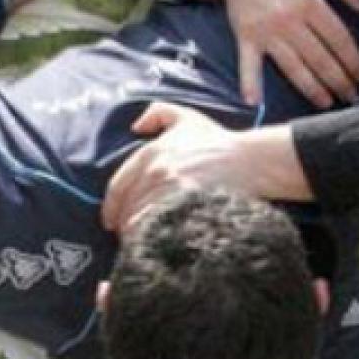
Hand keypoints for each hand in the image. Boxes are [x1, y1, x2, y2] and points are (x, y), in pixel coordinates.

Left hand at [102, 103, 310, 234]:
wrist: (248, 159)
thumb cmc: (216, 140)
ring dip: (136, 235)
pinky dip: (152, 239)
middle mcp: (156, 171)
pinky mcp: (187, 207)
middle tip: (126, 236)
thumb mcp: (184, 116)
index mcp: (150, 153)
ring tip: (139, 245)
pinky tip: (154, 245)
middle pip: (128, 207)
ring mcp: (171, 190)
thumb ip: (156, 113)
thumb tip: (135, 127)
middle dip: (123, 224)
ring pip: (140, 221)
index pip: (118, 187)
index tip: (110, 221)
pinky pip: (159, 228)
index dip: (110, 208)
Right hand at [178, 0, 358, 107]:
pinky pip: (248, 64)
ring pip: (293, 67)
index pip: (338, 38)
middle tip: (351, 97)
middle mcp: (288, 19)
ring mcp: (266, 31)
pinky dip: (249, 83)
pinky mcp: (246, 37)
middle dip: (339, 81)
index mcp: (309, 1)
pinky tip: (253, 102)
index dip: (353, 59)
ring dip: (312, 89)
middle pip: (320, 58)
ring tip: (327, 103)